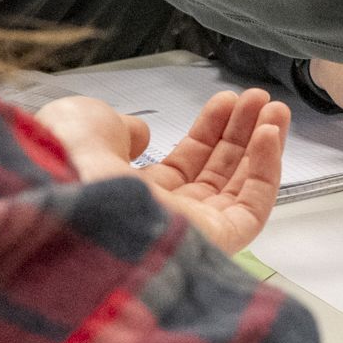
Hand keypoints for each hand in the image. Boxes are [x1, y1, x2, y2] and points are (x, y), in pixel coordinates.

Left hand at [32, 89, 290, 253]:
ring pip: (239, 188)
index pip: (183, 165)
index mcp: (130, 193)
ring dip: (262, 145)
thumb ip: (123, 128)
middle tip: (259, 99)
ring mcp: (192, 231)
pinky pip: (253, 205)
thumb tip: (142, 134)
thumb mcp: (88, 125)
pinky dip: (267, 168)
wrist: (67, 200)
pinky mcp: (217, 242)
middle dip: (241, 134)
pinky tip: (270, 133)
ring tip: (275, 108)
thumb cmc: (67, 161)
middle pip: (216, 174)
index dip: (209, 131)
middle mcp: (164, 215)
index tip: (227, 100)